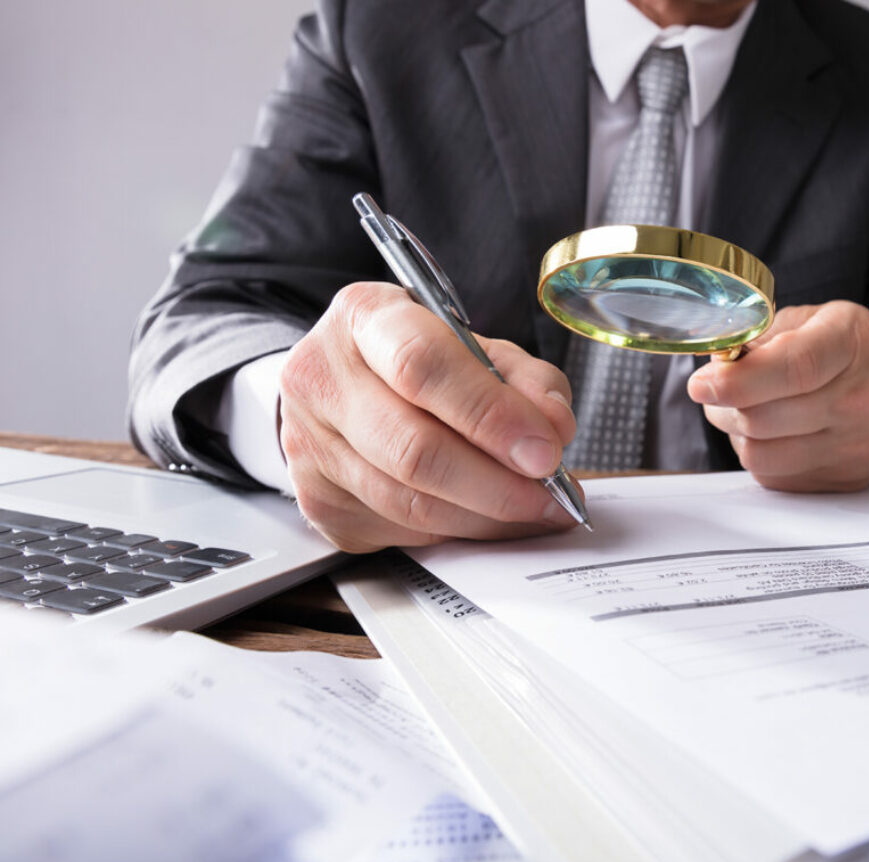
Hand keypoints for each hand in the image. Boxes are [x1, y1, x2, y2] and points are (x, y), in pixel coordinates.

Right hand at [278, 282, 578, 551]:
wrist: (339, 386)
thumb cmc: (416, 359)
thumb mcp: (475, 346)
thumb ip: (524, 379)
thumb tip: (555, 429)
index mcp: (364, 318)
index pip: (423, 367)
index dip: (490, 415)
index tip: (545, 450)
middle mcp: (322, 379)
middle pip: (414, 449)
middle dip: (498, 483)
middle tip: (551, 494)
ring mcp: (310, 447)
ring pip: (411, 504)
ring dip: (487, 517)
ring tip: (536, 510)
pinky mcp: (319, 502)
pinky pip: (402, 532)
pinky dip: (460, 531)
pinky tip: (491, 519)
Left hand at [687, 300, 868, 491]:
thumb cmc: (858, 351)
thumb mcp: (819, 319)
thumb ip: (765, 335)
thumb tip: (716, 365)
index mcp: (851, 344)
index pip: (794, 368)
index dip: (738, 380)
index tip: (701, 383)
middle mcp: (860, 400)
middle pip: (764, 418)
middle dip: (722, 404)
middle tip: (714, 388)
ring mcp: (855, 447)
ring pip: (761, 454)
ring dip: (736, 433)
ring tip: (743, 409)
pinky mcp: (844, 480)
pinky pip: (774, 477)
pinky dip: (758, 454)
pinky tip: (770, 432)